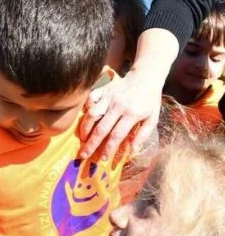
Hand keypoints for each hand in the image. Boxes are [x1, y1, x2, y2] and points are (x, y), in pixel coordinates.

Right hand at [79, 28, 178, 160]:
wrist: (146, 76)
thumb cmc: (149, 100)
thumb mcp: (152, 118)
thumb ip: (143, 135)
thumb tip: (132, 152)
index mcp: (132, 114)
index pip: (116, 135)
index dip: (108, 149)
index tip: (102, 159)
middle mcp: (118, 105)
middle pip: (101, 128)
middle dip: (91, 144)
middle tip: (83, 155)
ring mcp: (109, 97)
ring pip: (92, 114)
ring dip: (85, 129)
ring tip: (82, 139)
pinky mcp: (103, 90)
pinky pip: (90, 99)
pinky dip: (85, 109)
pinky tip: (85, 118)